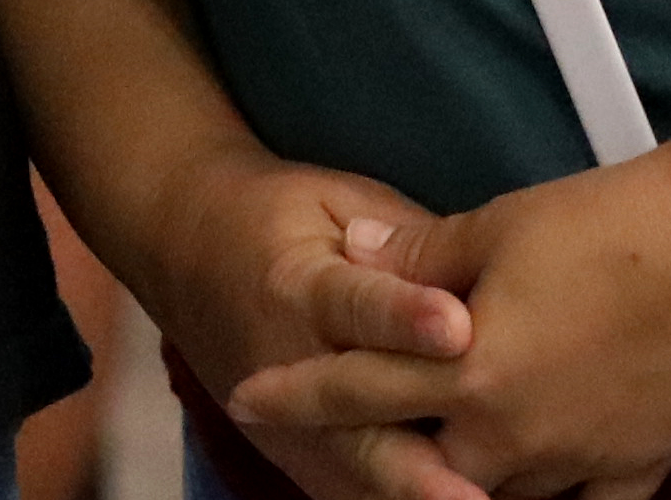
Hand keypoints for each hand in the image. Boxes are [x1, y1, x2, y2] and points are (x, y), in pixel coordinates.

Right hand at [114, 148, 493, 499]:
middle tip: (468, 494)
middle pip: (355, 421)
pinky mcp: (293, 454)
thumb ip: (408, 243)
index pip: (358, 306)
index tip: (460, 330)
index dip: (407, 319)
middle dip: (413, 464)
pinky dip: (397, 499)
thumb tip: (482, 270)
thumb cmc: (282, 218)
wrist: (187, 254)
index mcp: (299, 283)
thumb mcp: (337, 201)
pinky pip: (348, 491)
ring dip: (409, 493)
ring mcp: (285, 422)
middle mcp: (286, 364)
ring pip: (354, 473)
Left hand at [225, 145, 670, 499]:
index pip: (356, 390)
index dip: (298, 394)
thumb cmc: (620, 229)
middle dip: (375, 455)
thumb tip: (360, 248)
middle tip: (350, 442)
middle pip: (418, 465)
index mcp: (470, 370)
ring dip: (456, 480)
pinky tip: (540, 486)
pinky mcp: (635, 464)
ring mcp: (577, 457)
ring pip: (492, 496)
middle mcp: (516, 431)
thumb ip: (418, 251)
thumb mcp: (496, 225)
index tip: (255, 397)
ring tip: (443, 457)